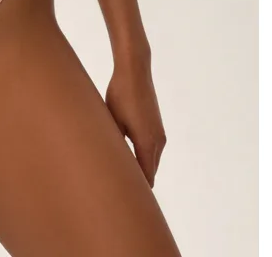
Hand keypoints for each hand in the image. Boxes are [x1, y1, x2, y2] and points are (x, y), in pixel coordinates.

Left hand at [105, 58, 167, 186]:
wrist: (135, 72)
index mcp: (147, 143)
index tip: (125, 200)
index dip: (136, 190)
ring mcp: (160, 134)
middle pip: (150, 171)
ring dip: (140, 169)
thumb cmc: (120, 95)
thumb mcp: (113, 122)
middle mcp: (158, 142)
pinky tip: (128, 159)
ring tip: (122, 178)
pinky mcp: (157, 127)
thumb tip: (111, 163)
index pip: (145, 176)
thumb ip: (115, 145)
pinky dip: (143, 158)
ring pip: (151, 161)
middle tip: (119, 193)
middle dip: (137, 182)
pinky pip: (152, 150)